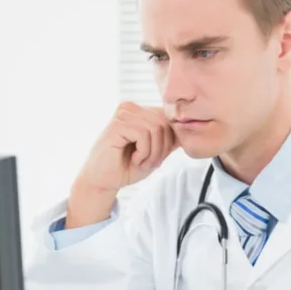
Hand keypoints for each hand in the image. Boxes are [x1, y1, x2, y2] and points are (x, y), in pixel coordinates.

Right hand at [67, 102, 177, 227]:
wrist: (103, 181)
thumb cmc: (126, 166)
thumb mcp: (155, 152)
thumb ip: (169, 140)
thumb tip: (187, 129)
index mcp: (140, 111)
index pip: (168, 119)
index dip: (169, 142)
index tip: (157, 158)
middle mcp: (131, 108)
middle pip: (164, 123)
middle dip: (162, 148)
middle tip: (149, 163)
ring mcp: (122, 114)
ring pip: (156, 129)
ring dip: (153, 152)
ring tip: (141, 162)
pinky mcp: (116, 124)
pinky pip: (144, 135)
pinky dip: (144, 152)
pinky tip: (134, 159)